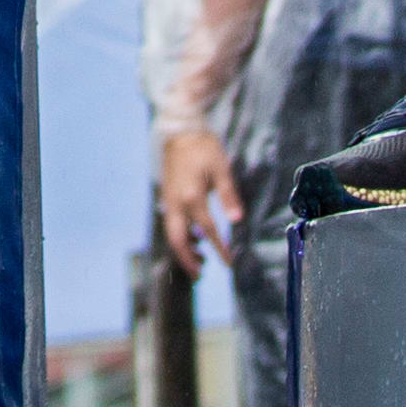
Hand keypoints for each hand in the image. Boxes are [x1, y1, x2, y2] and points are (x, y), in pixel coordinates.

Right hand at [157, 127, 243, 274]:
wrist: (180, 130)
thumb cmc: (204, 147)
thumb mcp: (221, 169)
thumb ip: (228, 196)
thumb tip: (238, 220)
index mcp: (193, 197)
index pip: (208, 231)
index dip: (220, 249)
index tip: (230, 264)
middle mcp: (177, 203)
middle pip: (179, 240)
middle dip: (188, 260)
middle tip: (201, 276)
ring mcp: (169, 201)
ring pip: (172, 234)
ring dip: (183, 250)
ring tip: (198, 262)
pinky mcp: (167, 197)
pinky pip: (171, 223)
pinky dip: (180, 236)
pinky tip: (192, 238)